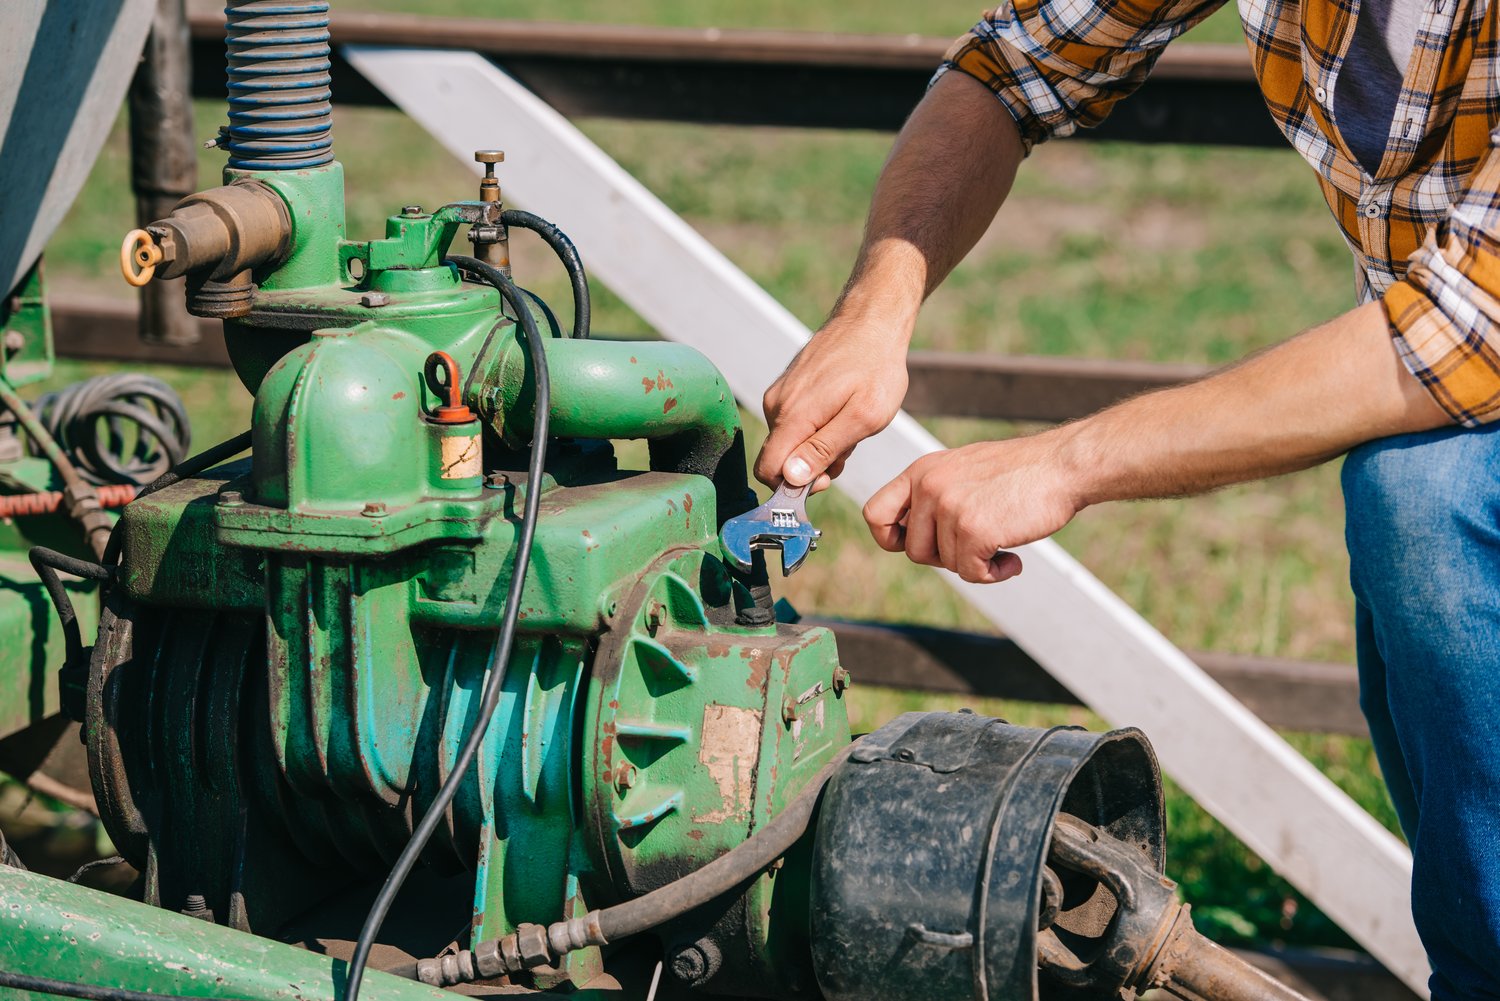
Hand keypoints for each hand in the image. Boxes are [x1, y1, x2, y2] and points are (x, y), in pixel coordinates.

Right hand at [755, 320, 908, 490]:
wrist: (872, 320)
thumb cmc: (876, 368)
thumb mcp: (863, 417)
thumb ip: (824, 449)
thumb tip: (790, 478)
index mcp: (793, 417)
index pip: (768, 471)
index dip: (793, 487)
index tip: (827, 479)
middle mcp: (776, 405)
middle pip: (780, 459)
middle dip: (811, 466)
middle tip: (848, 449)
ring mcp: (780, 393)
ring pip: (790, 441)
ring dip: (817, 446)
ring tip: (850, 426)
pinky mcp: (788, 386)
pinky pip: (794, 422)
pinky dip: (816, 428)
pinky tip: (841, 412)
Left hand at [862, 434, 1084, 582]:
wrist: (1063, 465)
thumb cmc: (1020, 472)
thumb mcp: (963, 471)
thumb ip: (935, 497)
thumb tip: (911, 540)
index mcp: (922, 471)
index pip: (875, 514)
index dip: (891, 539)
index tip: (913, 545)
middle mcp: (929, 486)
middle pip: (914, 551)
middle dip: (945, 558)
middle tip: (976, 546)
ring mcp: (950, 507)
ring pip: (945, 564)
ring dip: (974, 565)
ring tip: (1001, 547)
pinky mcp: (974, 529)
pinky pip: (971, 573)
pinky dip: (993, 575)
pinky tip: (1012, 560)